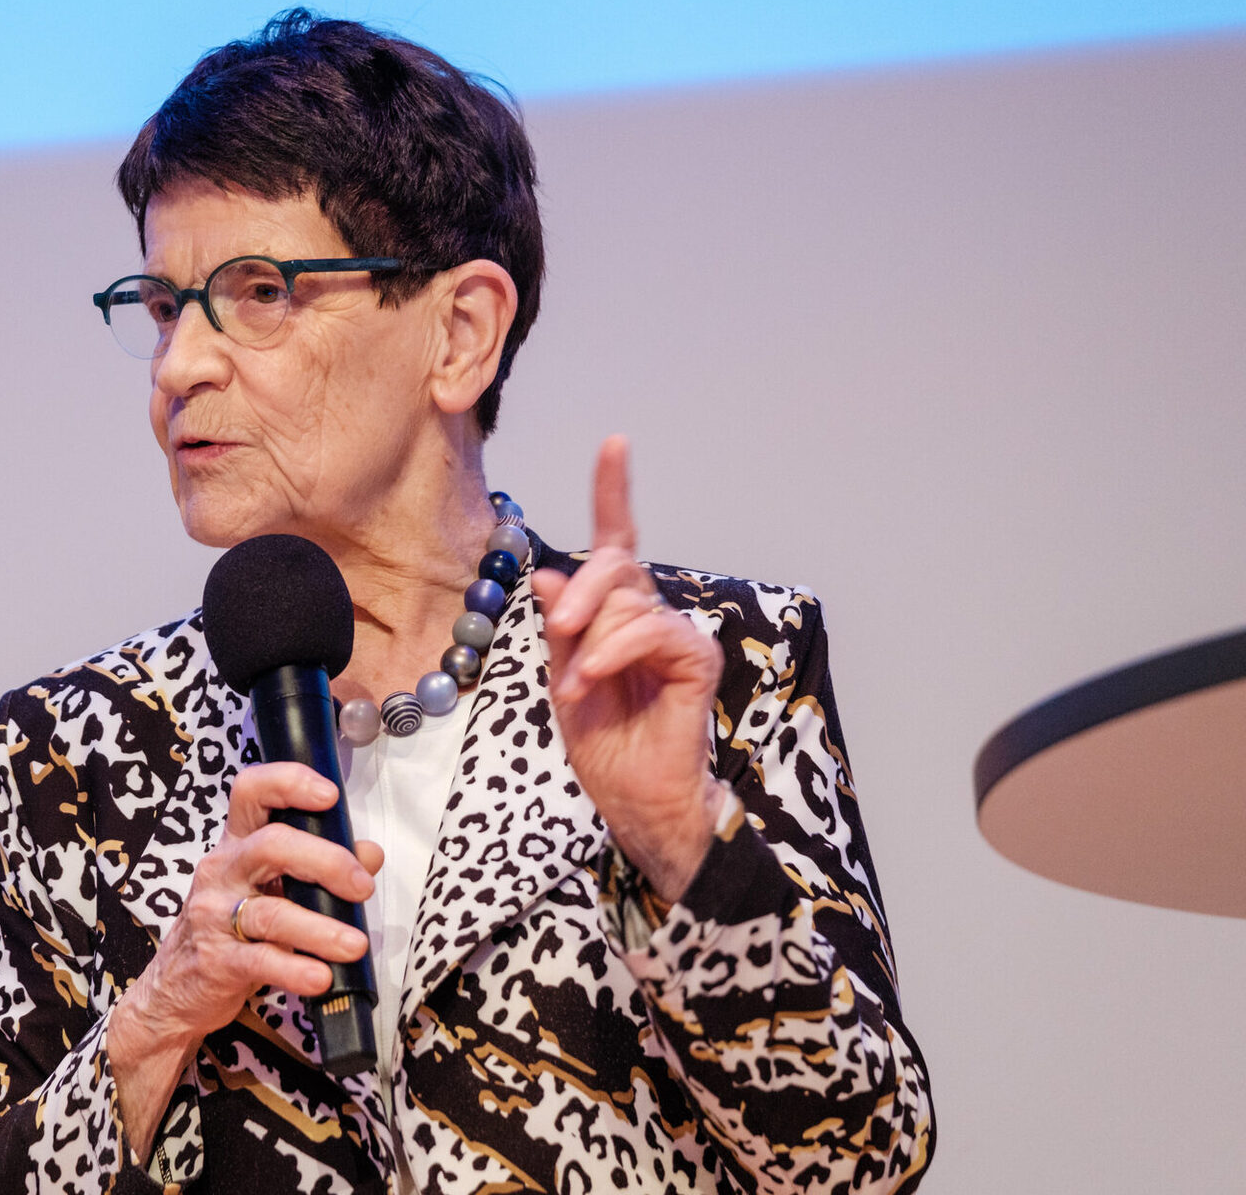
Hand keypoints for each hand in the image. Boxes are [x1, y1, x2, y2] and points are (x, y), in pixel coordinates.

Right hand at [107, 761, 382, 1154]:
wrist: (174, 989)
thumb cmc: (232, 927)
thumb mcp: (272, 889)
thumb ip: (320, 868)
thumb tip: (369, 853)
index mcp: (237, 844)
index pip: (251, 792)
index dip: (289, 782)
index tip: (329, 795)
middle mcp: (223, 871)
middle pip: (271, 846)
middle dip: (325, 861)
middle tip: (361, 887)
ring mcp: (215, 916)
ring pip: (270, 913)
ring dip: (320, 929)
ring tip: (354, 944)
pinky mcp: (217, 961)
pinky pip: (260, 961)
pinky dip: (295, 969)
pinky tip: (321, 976)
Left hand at [530, 435, 726, 901]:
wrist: (636, 800)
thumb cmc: (605, 743)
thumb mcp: (563, 676)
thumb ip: (560, 625)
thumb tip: (548, 573)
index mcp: (618, 614)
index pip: (617, 543)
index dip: (615, 492)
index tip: (615, 444)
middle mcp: (651, 615)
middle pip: (615, 565)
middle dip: (579, 591)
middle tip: (556, 624)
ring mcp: (678, 634)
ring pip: (627, 601)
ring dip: (589, 644)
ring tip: (578, 688)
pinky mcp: (697, 659)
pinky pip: (650, 631)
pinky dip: (612, 652)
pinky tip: (593, 680)